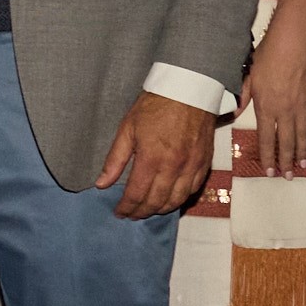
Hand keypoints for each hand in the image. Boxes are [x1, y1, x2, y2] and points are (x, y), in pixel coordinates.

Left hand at [96, 90, 221, 221]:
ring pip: (176, 200)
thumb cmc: (154, 106)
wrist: (188, 90)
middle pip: (156, 201)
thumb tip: (101, 184)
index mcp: (151, 158)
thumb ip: (115, 159)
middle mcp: (173, 167)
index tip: (119, 213)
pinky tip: (170, 199)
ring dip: (161, 209)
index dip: (126, 207)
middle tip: (132, 215)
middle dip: (142, 212)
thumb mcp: (127, 128)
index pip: (136, 194)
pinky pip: (193, 189)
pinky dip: (180, 199)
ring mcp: (191, 166)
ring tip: (149, 210)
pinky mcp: (204, 163)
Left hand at [240, 34, 305, 177]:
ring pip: (303, 133)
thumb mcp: (247, 77)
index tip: (269, 171)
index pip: (266, 139)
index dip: (268, 157)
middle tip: (289, 177)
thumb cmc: (266, 56)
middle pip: (286, 142)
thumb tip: (233, 114)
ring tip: (303, 164)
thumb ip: (242, 98)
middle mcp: (285, 110)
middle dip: (287, 161)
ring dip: (303, 150)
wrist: (292, 42)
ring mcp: (303, 104)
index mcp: (266, 108)